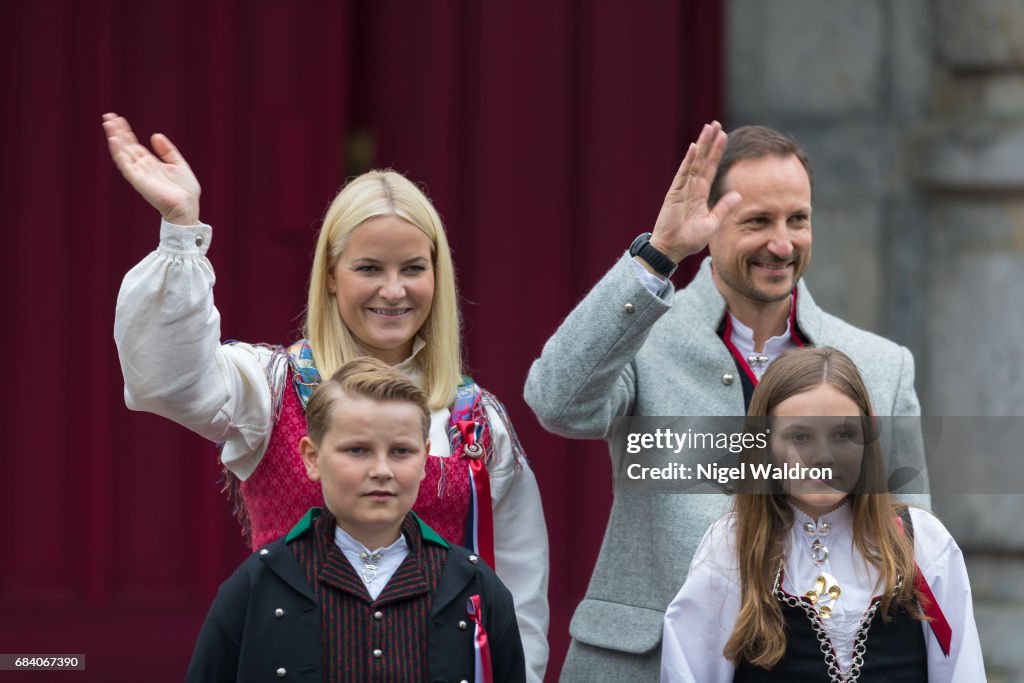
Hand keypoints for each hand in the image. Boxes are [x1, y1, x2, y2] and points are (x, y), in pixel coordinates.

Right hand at [102, 112, 200, 224]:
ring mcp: (138, 173)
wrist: (187, 207)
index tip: (118, 118)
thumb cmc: (186, 190)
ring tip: (108, 123)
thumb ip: (167, 150)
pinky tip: (114, 140)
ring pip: (122, 152)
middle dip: (116, 131)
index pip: (134, 144)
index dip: (126, 132)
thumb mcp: (178, 164)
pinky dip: (119, 152)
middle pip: (125, 146)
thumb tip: (155, 135)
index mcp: (150, 163)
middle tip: (108, 116)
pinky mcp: (138, 180)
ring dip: (114, 138)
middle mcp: (142, 167)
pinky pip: (125, 164)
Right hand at [649, 121, 741, 262]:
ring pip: (694, 162)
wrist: (672, 249)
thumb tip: (738, 194)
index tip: (724, 136)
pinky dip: (689, 161)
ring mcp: (682, 189)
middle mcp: (691, 188)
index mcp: (700, 195)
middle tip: (716, 124)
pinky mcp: (674, 194)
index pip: (711, 169)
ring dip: (702, 145)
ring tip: (708, 128)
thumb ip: (724, 208)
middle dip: (710, 143)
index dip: (717, 153)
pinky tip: (695, 148)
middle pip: (703, 160)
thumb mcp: (712, 224)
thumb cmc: (689, 240)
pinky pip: (683, 174)